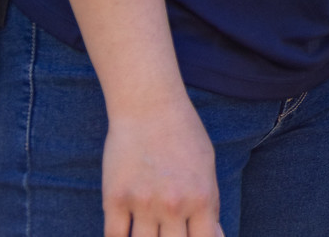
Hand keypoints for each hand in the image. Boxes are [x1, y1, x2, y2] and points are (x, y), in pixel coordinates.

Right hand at [102, 99, 223, 236]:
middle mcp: (173, 205)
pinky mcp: (114, 199)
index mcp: (201, 198)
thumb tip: (214, 236)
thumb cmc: (183, 135)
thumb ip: (210, 206)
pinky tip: (127, 230)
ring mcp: (142, 203)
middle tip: (167, 231)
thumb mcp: (207, 167)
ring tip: (150, 228)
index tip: (189, 236)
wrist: (149, 106)